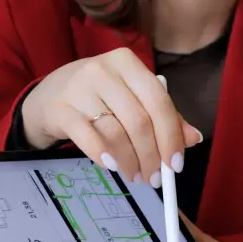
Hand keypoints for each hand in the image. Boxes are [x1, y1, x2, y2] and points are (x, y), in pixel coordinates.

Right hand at [21, 48, 202, 186]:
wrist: (49, 96)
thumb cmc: (98, 98)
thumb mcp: (131, 98)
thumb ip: (162, 116)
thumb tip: (193, 138)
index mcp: (127, 62)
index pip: (158, 101)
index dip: (171, 136)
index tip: (176, 164)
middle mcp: (103, 70)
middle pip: (139, 121)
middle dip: (151, 156)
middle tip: (155, 178)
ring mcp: (78, 88)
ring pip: (116, 133)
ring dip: (130, 162)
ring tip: (135, 175)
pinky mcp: (59, 109)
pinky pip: (89, 139)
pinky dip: (105, 157)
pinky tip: (113, 167)